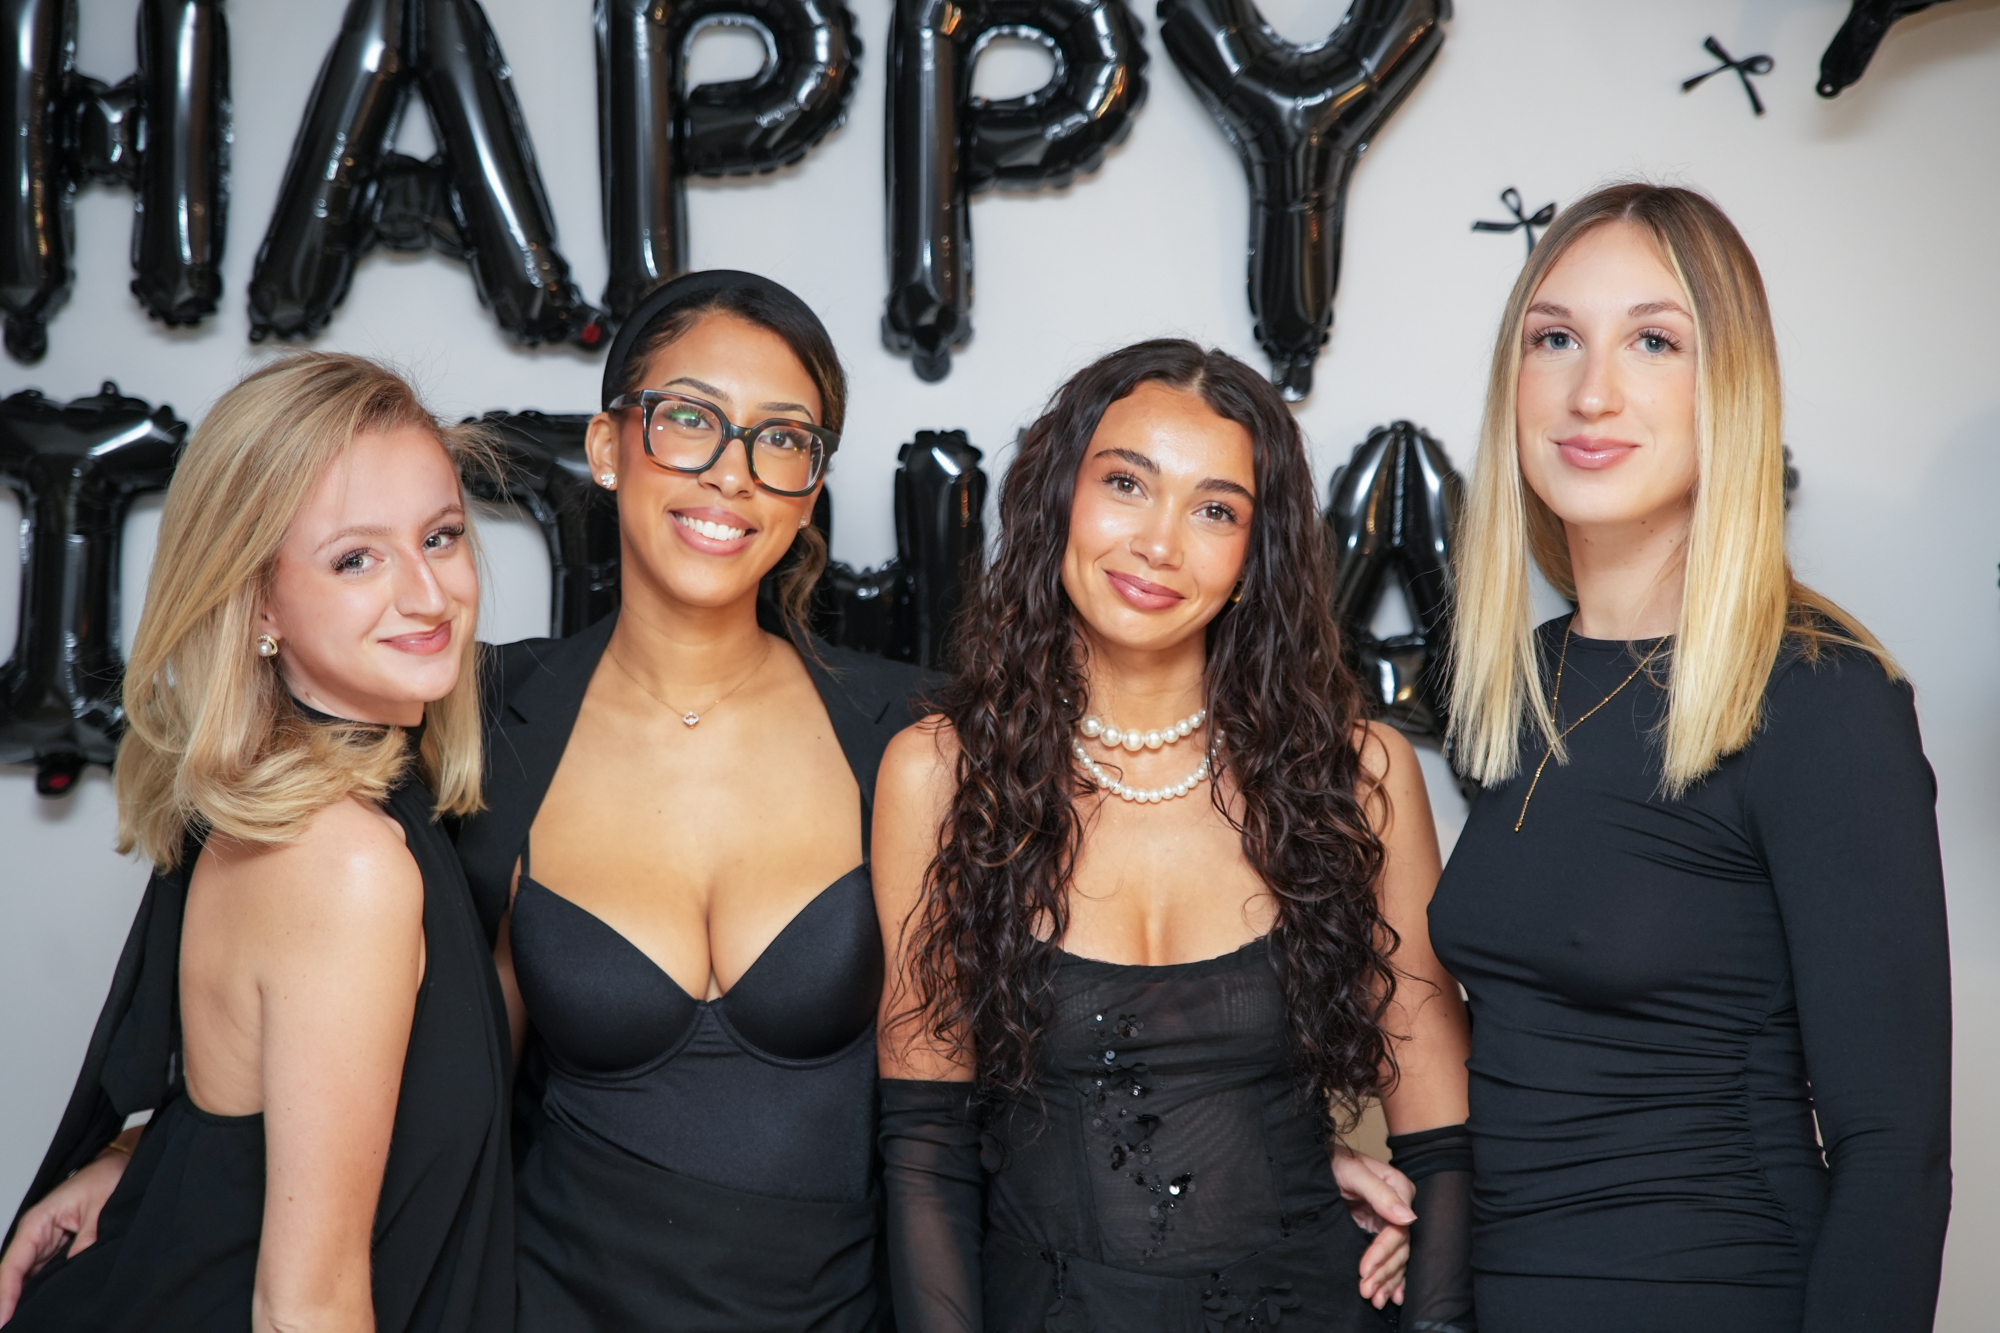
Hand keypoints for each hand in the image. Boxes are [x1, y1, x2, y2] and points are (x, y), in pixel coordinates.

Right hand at [0, 1144, 131, 1323]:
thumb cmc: (108, 1176)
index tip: (3, 1320)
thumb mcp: (100, 1208)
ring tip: (26, 1323)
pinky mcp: (60, 1247)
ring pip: (26, 1278)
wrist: (124, 1163)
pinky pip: (42, 1274)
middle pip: (14, 1277)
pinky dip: (38, 1291)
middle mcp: (36, 1234)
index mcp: (38, 1222)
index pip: (12, 1266)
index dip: (5, 1296)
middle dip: (9, 1303)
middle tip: (11, 1328)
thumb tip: (77, 1266)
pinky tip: (42, 1308)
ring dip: (24, 1300)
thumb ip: (87, 1239)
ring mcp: (46, 1242)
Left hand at [1332, 1144, 1415, 1308]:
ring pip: (1396, 1256)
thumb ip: (1379, 1192)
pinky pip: (1388, 1257)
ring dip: (1387, 1280)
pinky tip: (1390, 1296)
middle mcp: (1397, 1207)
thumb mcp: (1352, 1172)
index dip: (1383, 1252)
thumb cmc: (1332, 1161)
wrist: (1314, 1162)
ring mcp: (1386, 1220)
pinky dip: (1390, 1277)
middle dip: (1384, 1272)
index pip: (1397, 1229)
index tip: (1364, 1269)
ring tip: (1375, 1300)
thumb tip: (1408, 1217)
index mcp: (1398, 1189)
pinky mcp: (1375, 1230)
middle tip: (1366, 1291)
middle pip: (1399, 1247)